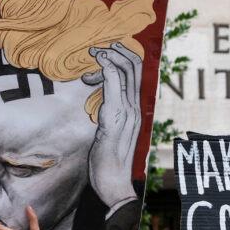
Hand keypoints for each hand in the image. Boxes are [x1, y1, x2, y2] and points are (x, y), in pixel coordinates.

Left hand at [85, 42, 142, 209]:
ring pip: (127, 71)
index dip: (122, 56)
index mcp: (133, 110)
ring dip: (111, 54)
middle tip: (98, 45)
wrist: (114, 184)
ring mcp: (128, 113)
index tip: (102, 53)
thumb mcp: (108, 131)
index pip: (135, 73)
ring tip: (94, 51)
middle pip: (135, 66)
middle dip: (118, 48)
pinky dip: (108, 69)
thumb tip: (100, 101)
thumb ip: (108, 114)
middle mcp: (134, 108)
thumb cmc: (108, 162)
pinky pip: (116, 87)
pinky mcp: (117, 119)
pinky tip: (99, 60)